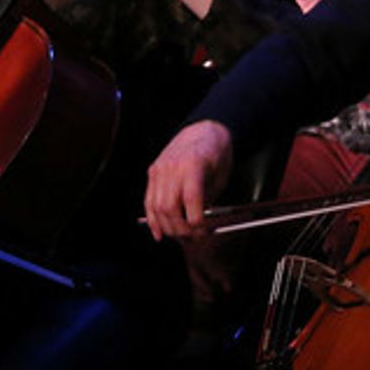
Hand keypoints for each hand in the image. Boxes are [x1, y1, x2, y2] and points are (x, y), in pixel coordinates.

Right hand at [143, 120, 234, 241]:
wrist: (204, 131)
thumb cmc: (215, 154)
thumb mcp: (220, 176)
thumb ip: (207, 200)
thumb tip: (199, 226)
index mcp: (193, 164)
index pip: (191, 200)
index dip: (196, 222)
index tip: (203, 232)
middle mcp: (173, 166)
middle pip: (169, 207)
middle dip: (180, 229)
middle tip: (191, 238)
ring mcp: (160, 169)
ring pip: (156, 207)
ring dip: (167, 227)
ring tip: (179, 237)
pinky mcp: (153, 172)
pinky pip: (148, 200)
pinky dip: (152, 219)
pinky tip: (158, 232)